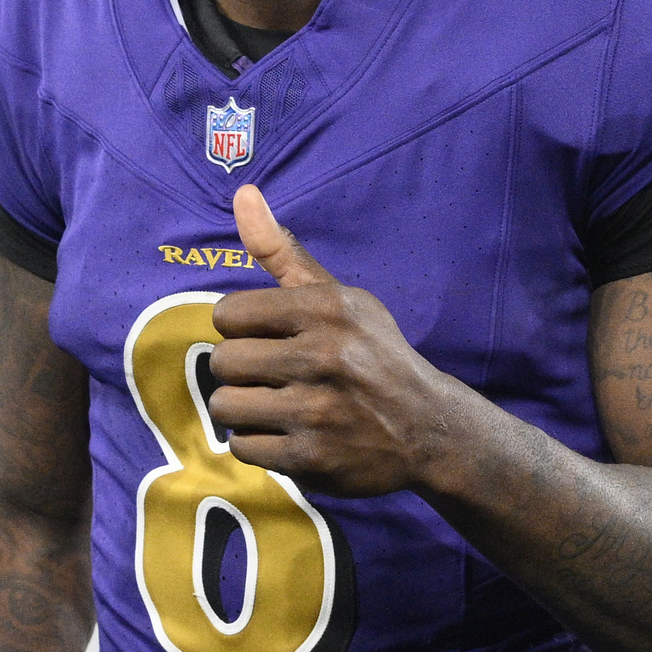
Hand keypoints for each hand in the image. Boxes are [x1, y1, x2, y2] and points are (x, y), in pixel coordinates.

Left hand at [207, 187, 465, 498]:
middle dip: (240, 372)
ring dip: (244, 409)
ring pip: (226, 406)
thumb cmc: (372, 354)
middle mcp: (323, 356)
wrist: (428, 428)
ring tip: (275, 406)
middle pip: (223, 363)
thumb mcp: (338, 298)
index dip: (241, 331)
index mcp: (327, 309)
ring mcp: (318, 411)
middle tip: (272, 377)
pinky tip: (287, 434)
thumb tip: (242, 192)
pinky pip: (242, 447)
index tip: (269, 339)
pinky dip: (257, 444)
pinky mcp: (312, 458)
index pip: (227, 316)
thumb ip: (281, 252)